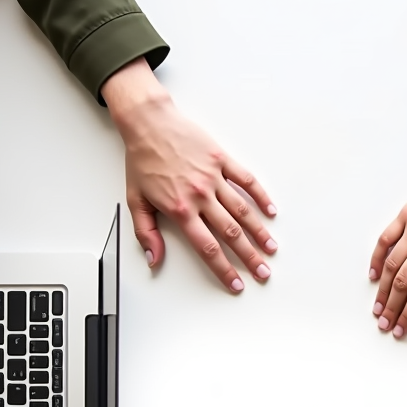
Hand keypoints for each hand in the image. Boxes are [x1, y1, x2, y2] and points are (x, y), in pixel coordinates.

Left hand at [101, 59, 277, 292]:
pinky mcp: (221, 160)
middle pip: (231, 234)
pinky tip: (271, 211)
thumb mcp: (135, 200)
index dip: (224, 270)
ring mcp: (213, 177)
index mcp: (180, 210)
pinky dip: (260, 196)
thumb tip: (153, 260)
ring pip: (242, 211)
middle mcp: (200, 196)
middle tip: (263, 273)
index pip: (208, 248)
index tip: (237, 283)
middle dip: (249, 257)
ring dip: (259, 232)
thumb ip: (146, 233)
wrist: (148, 122)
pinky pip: (246, 181)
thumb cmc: (142, 160)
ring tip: (271, 248)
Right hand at [369, 173, 406, 335]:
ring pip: (391, 266)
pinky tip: (374, 276)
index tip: (401, 328)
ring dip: (382, 291)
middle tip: (384, 324)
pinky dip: (377, 260)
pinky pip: (385, 241)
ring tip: (377, 308)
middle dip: (392, 309)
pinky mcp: (404, 216)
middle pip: (402, 284)